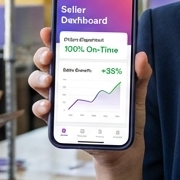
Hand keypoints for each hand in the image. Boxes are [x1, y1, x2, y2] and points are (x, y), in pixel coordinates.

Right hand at [28, 27, 152, 168]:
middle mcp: (69, 81)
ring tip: (49, 81)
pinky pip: (42, 110)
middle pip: (47, 63)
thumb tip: (141, 56)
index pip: (66, 49)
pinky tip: (49, 106)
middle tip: (49, 56)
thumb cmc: (127, 117)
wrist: (123, 149)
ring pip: (39, 83)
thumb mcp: (136, 94)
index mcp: (85, 70)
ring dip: (39, 79)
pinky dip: (41, 106)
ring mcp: (62, 100)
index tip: (49, 31)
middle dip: (43, 55)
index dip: (53, 38)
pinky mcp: (59, 120)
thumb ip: (140, 75)